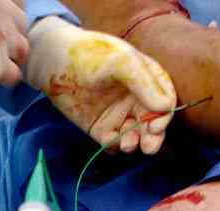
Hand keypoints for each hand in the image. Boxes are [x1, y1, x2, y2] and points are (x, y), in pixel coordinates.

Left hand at [26, 17, 175, 154]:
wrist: (54, 63)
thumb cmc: (90, 54)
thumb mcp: (122, 62)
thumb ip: (144, 83)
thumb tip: (165, 107)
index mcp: (147, 81)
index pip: (165, 102)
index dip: (164, 115)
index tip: (156, 126)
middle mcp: (136, 100)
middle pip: (152, 124)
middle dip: (153, 137)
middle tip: (149, 147)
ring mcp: (118, 115)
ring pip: (135, 136)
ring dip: (134, 143)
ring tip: (127, 144)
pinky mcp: (101, 128)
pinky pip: (113, 143)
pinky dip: (114, 146)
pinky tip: (110, 142)